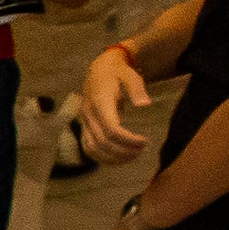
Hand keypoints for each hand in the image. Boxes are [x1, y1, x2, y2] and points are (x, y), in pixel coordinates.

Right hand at [75, 46, 154, 166]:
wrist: (99, 71)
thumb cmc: (117, 74)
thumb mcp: (130, 75)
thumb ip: (136, 89)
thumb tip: (144, 104)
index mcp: (99, 102)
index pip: (111, 129)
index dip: (128, 140)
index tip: (144, 141)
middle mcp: (88, 114)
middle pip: (103, 142)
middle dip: (124, 150)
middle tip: (142, 150)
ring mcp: (83, 122)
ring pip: (93, 149)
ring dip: (113, 157)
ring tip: (132, 156)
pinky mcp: (83, 127)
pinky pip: (88, 148)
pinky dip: (102, 157)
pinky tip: (118, 158)